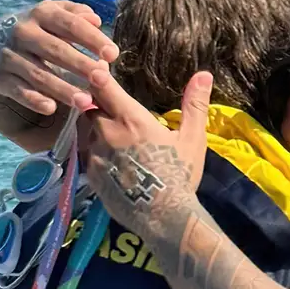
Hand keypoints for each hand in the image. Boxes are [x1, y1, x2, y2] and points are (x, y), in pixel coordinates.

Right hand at [0, 0, 118, 114]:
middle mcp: (23, 32)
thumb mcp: (53, 17)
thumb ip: (75, 16)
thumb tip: (95, 20)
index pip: (70, 24)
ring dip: (63, 89)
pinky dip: (34, 99)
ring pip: (38, 74)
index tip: (113, 54)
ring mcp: (9, 55)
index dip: (92, 39)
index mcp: (41, 14)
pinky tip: (51, 108)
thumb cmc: (37, 32)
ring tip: (86, 102)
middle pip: (55, 49)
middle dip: (81, 64)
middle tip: (103, 79)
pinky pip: (19, 90)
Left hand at [86, 69, 212, 239]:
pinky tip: (109, 159)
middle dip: (96, 103)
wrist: (164, 217)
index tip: (99, 70)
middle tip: (107, 106)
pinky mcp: (90, 175)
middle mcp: (106, 133)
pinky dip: (94, 151)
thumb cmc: (180, 176)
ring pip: (85, 130)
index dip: (98, 76)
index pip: (103, 86)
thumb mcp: (192, 139)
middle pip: (89, 107)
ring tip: (110, 134)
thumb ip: (195, 105)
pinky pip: (86, 154)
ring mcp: (94, 155)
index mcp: (131, 120)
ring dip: (94, 128)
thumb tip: (204, 74)